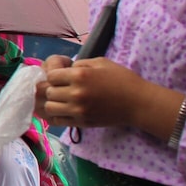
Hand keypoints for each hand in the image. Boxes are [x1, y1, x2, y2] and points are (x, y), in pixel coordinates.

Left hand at [42, 58, 181, 131]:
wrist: (137, 103)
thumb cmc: (121, 79)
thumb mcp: (100, 62)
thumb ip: (79, 64)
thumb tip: (63, 69)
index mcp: (80, 75)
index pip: (51, 76)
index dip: (53, 75)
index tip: (61, 76)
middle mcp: (76, 92)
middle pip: (48, 92)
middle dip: (52, 88)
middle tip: (61, 88)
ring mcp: (78, 109)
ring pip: (49, 107)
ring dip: (52, 102)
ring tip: (61, 100)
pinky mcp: (81, 122)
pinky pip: (58, 120)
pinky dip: (56, 115)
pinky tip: (63, 110)